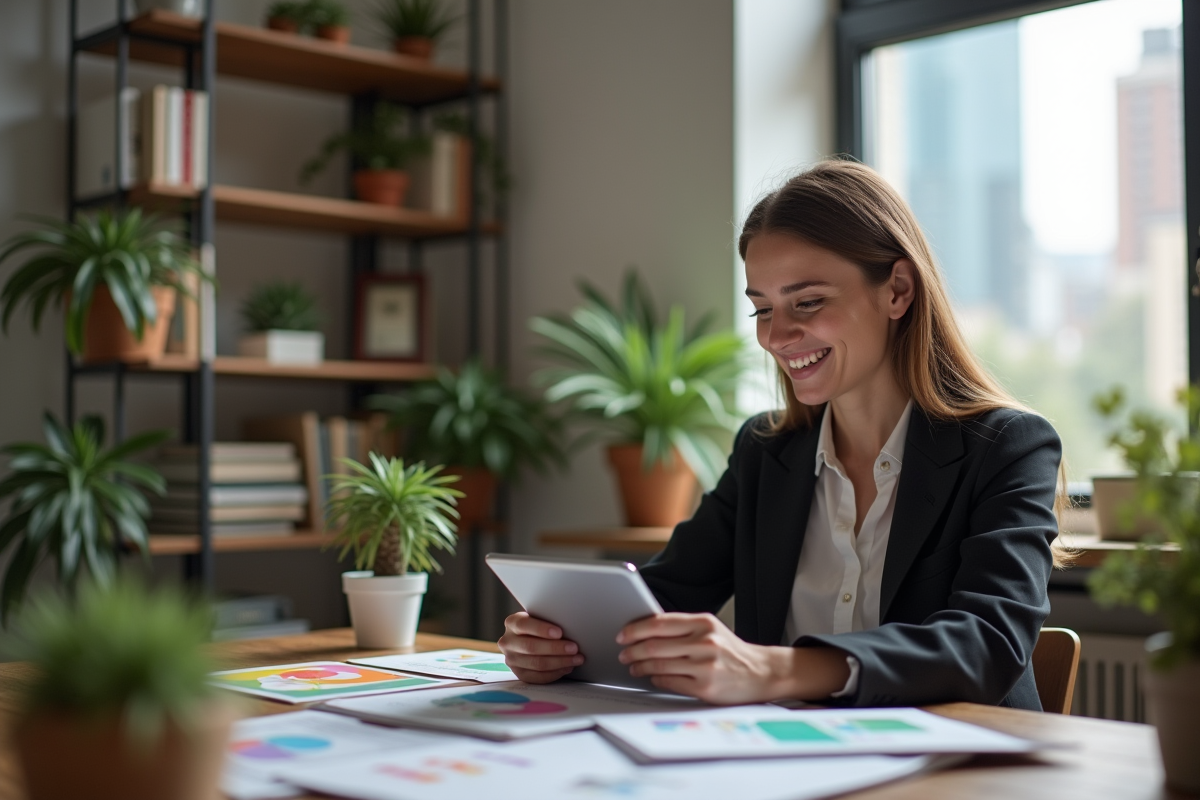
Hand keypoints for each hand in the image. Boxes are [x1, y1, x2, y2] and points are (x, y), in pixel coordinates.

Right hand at [498, 611, 583, 683]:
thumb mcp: (540, 618)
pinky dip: (555, 673)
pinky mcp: (519, 673)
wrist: (529, 638)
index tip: (559, 632)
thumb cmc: (539, 626)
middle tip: (574, 648)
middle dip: (555, 648)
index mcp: (512, 623)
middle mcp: (508, 642)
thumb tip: (569, 626)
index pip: (524, 625)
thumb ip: (548, 620)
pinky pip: (538, 677)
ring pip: (536, 663)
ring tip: (576, 659)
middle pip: (531, 647)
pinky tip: (567, 667)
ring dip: (559, 662)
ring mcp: (511, 659)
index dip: (542, 629)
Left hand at [617, 613, 850, 704]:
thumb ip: (682, 628)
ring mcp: (705, 666)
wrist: (762, 672)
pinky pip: (669, 683)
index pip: (659, 623)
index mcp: (703, 623)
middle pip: (654, 645)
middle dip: (632, 650)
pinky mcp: (705, 688)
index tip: (622, 634)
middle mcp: (704, 642)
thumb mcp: (710, 630)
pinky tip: (651, 677)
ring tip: (633, 666)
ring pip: (659, 665)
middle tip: (623, 653)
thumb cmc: (730, 651)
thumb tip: (644, 630)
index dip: (635, 629)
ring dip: (640, 666)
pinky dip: (655, 679)